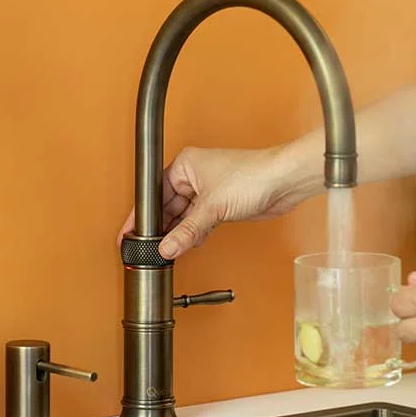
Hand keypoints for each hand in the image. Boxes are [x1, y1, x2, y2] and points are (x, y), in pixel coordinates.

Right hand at [117, 145, 312, 258]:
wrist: (284, 181)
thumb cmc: (252, 176)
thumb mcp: (212, 207)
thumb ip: (187, 231)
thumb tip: (167, 247)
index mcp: (185, 166)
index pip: (154, 194)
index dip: (142, 216)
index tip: (130, 233)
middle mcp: (194, 177)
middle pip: (168, 207)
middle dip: (162, 229)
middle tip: (151, 249)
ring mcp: (208, 191)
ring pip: (184, 217)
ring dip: (180, 234)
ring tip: (169, 250)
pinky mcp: (221, 205)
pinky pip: (200, 222)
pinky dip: (195, 234)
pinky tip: (190, 245)